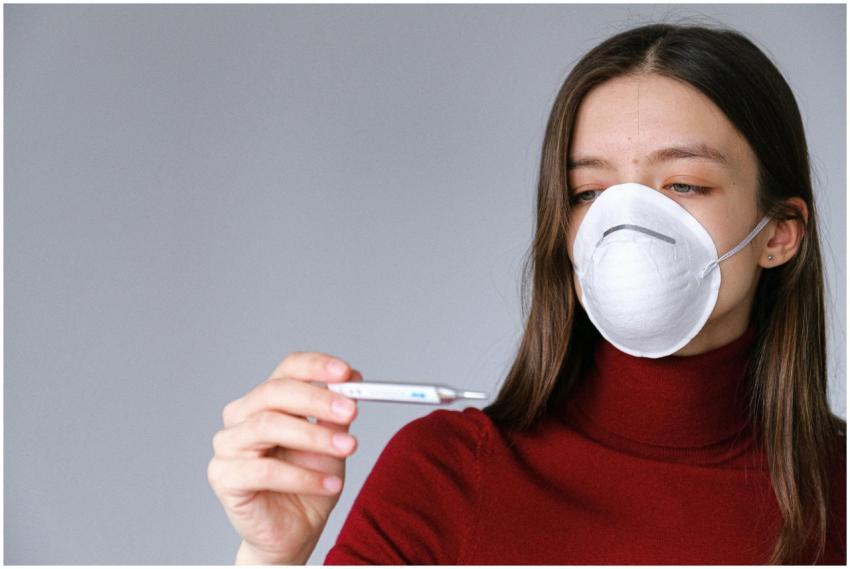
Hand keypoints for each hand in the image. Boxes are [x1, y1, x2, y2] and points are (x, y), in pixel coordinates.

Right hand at [207, 352, 361, 563]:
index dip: (315, 367)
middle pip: (275, 391)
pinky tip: (331, 485)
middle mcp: (241, 416)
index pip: (287, 369)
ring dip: (314, 436)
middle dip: (317, 398)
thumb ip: (335, 412)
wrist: (295, 531)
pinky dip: (304, 477)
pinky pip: (265, 470)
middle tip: (351, 409)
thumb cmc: (308, 483)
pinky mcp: (224, 477)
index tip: (346, 374)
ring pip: (268, 426)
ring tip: (348, 448)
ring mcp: (228, 445)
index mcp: (266, 400)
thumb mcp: (331, 442)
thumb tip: (352, 380)